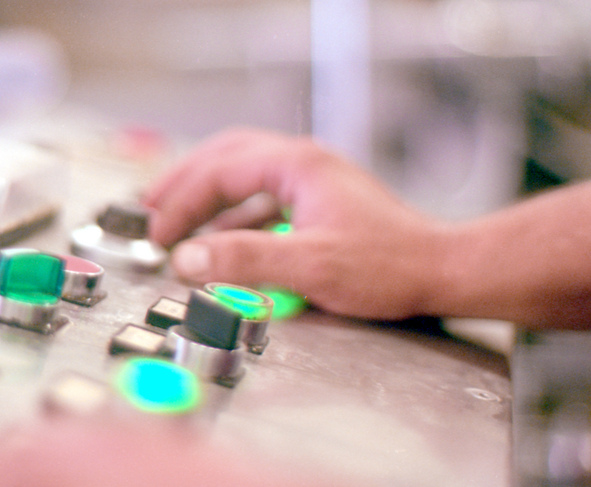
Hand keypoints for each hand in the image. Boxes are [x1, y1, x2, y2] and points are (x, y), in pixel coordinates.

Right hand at [143, 128, 449, 320]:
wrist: (439, 270)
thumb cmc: (389, 264)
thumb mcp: (309, 265)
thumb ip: (244, 260)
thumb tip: (187, 259)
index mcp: (297, 164)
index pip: (219, 171)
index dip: (181, 202)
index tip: (159, 233)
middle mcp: (302, 162)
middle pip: (225, 155)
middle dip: (185, 181)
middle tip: (151, 204)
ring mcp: (311, 180)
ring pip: (243, 172)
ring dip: (207, 195)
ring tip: (177, 217)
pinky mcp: (318, 202)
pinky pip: (262, 196)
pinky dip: (233, 214)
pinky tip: (223, 238)